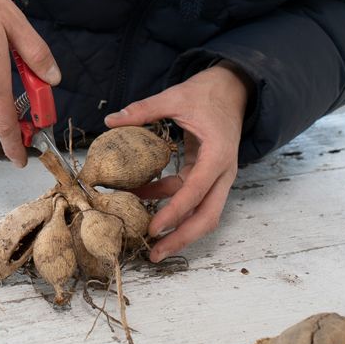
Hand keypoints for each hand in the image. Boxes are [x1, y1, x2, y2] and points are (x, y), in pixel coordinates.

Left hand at [103, 63, 248, 259]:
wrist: (233, 89)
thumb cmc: (208, 93)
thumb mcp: (176, 96)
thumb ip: (144, 109)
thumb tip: (111, 120)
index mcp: (218, 155)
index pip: (196, 191)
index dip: (174, 212)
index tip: (154, 227)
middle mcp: (223, 172)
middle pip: (208, 216)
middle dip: (182, 238)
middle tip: (156, 254)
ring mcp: (218, 176)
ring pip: (202, 212)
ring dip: (177, 227)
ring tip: (149, 240)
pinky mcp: (208, 174)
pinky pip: (190, 195)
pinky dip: (169, 200)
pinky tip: (143, 196)